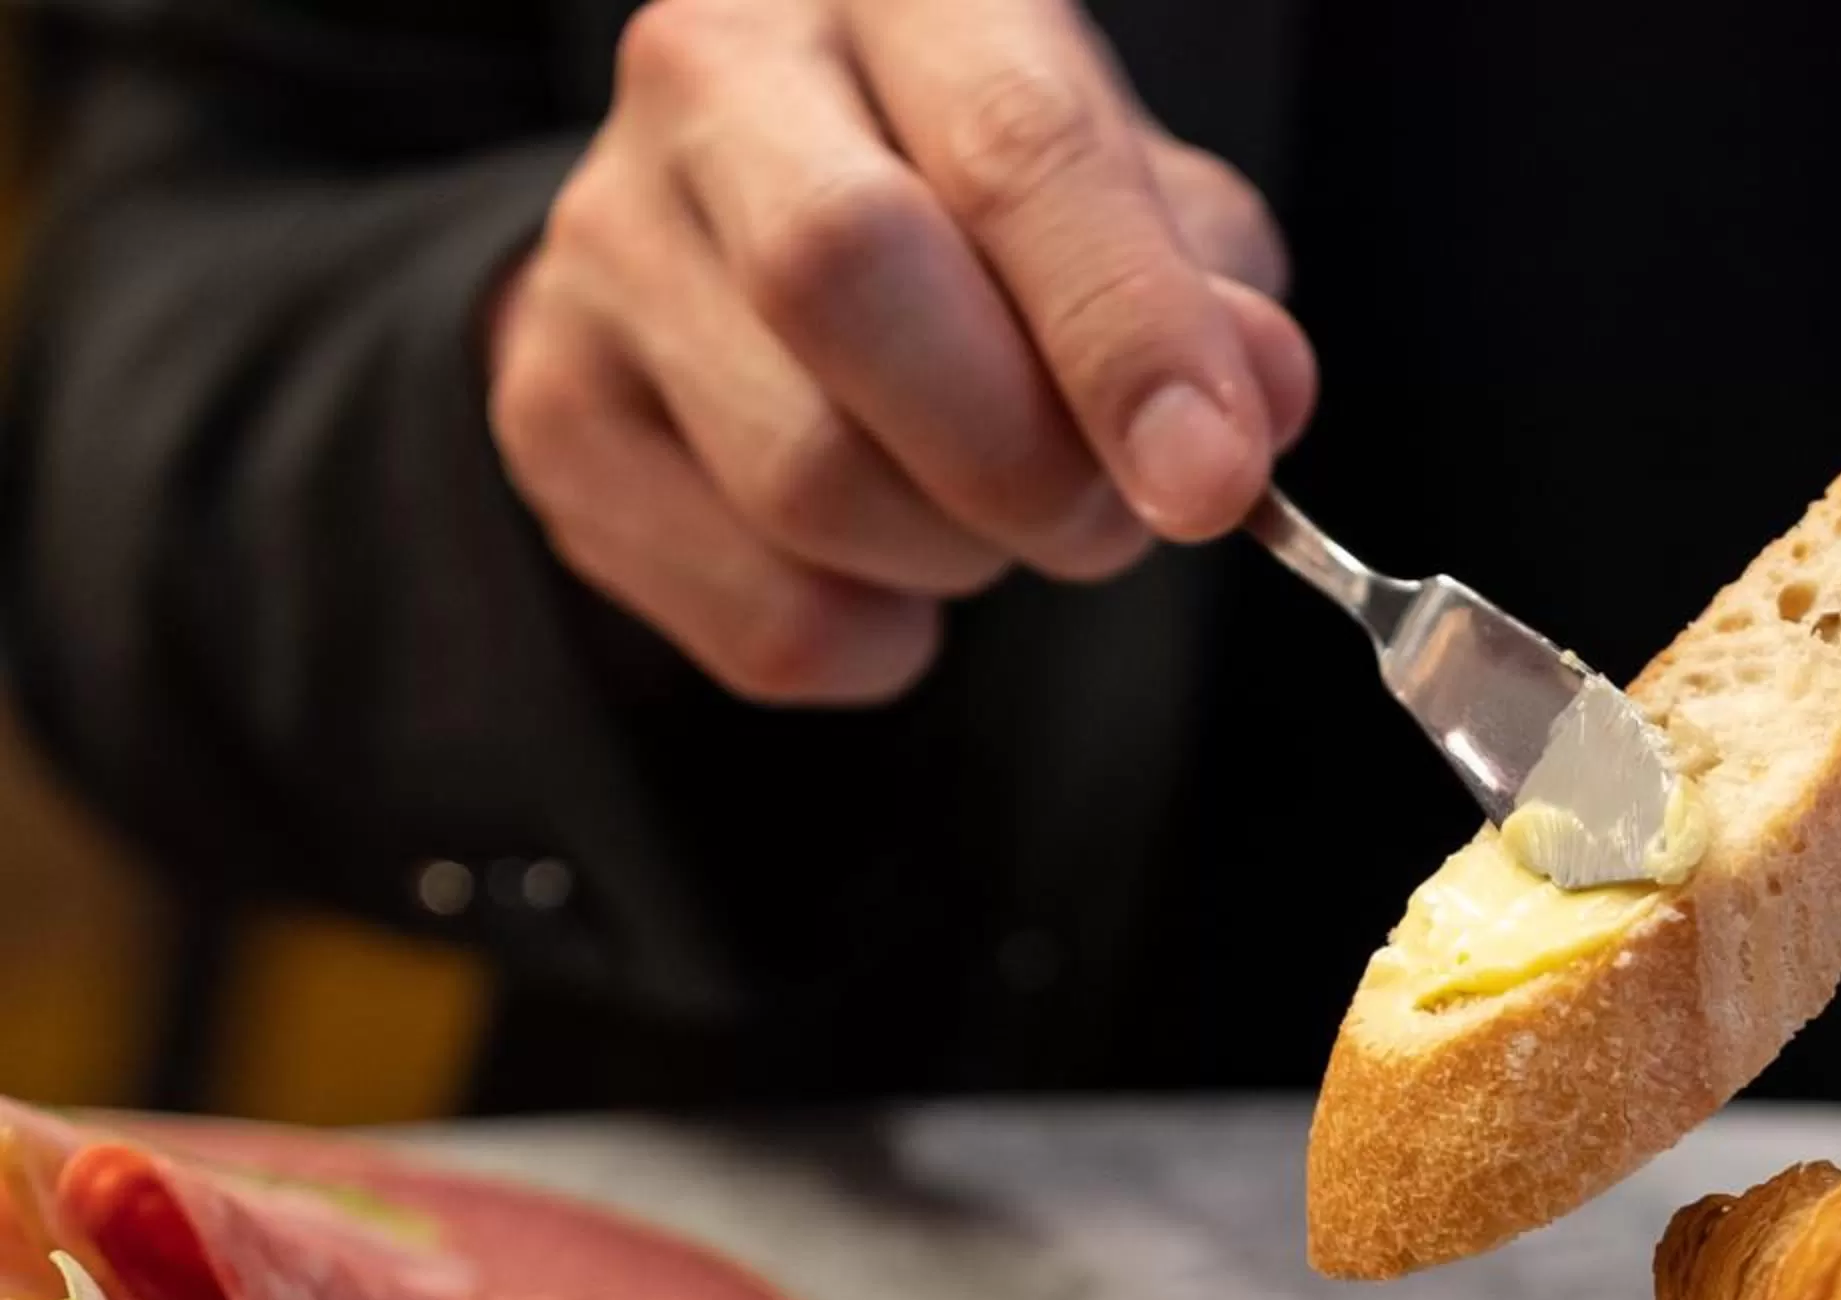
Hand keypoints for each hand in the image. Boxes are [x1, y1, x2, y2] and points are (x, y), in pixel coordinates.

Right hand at [487, 0, 1315, 702]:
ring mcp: (603, 246)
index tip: (1209, 480)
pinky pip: (761, 613)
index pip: (1012, 148)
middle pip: (849, 278)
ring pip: (804, 474)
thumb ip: (1206, 293)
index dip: (1125, 333)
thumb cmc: (984, 212)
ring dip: (958, 554)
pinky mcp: (553, 413)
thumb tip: (1248, 403)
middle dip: (1025, 455)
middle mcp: (712, 79)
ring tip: (989, 513)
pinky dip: (877, 640)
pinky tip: (891, 568)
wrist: (750, 232)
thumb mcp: (1136, 207)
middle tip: (1109, 519)